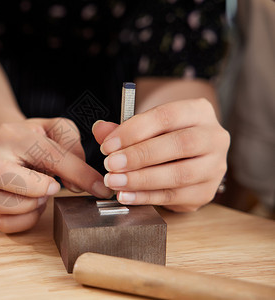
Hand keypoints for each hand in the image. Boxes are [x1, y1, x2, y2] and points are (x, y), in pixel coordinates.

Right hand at [0, 118, 112, 232]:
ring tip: (42, 198)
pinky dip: (24, 221)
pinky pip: (2, 223)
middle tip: (54, 187)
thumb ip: (73, 150)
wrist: (7, 144)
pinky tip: (34, 207)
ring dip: (27, 206)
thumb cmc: (36, 139)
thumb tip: (79, 185)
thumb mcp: (58, 131)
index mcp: (12, 135)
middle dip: (33, 187)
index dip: (76, 172)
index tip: (99, 187)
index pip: (45, 152)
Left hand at [92, 98, 229, 211]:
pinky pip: (175, 196)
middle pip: (179, 144)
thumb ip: (122, 129)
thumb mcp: (145, 128)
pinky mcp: (206, 192)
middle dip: (139, 156)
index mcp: (198, 111)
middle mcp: (213, 137)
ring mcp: (214, 167)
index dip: (134, 131)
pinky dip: (146, 197)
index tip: (108, 145)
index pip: (166, 116)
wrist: (188, 159)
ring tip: (115, 182)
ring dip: (141, 180)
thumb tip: (100, 130)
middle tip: (111, 165)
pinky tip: (126, 196)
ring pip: (180, 174)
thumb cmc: (164, 138)